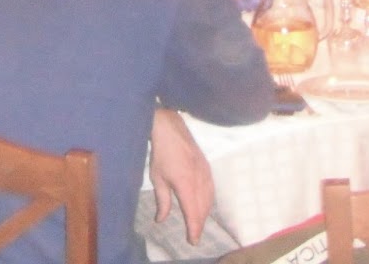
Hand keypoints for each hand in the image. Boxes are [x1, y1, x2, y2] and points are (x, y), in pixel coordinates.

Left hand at [148, 108, 213, 244]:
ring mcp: (205, 172)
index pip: (193, 212)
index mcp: (186, 183)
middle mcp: (199, 179)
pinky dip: (209, 200)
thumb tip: (161, 220)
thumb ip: (162, 201)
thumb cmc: (161, 152)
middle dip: (199, 223)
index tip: (192, 240)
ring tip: (198, 223)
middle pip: (203, 208)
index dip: (194, 228)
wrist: (170, 127)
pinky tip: (204, 205)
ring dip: (204, 213)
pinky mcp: (207, 166)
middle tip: (194, 235)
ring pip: (209, 199)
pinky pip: (211, 188)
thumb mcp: (157, 178)